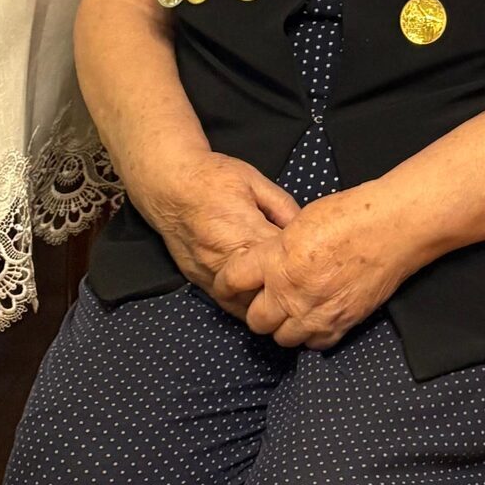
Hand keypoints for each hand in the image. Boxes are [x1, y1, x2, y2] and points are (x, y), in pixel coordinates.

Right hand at [143, 150, 298, 315]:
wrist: (169, 184)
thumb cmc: (213, 178)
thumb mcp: (255, 181)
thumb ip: (282, 206)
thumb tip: (304, 227)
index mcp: (248, 233)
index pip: (284, 260)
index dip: (302, 263)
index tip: (315, 262)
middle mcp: (229, 260)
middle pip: (267, 290)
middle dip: (287, 290)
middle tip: (305, 287)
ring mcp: (212, 274)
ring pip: (247, 306)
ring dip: (265, 304)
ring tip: (284, 300)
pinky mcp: (198, 281)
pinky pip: (226, 304)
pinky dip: (244, 306)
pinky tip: (257, 301)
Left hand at [241, 186, 410, 349]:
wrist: (392, 228)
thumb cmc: (351, 214)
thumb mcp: (301, 220)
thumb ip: (278, 248)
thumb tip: (267, 262)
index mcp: (278, 261)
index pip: (233, 281)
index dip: (228, 282)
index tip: (231, 284)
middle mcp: (292, 293)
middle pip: (256, 320)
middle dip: (258, 309)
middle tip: (267, 297)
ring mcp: (317, 313)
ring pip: (282, 338)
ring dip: (284, 325)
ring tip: (293, 308)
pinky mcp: (341, 325)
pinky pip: (313, 344)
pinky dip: (311, 334)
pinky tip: (316, 315)